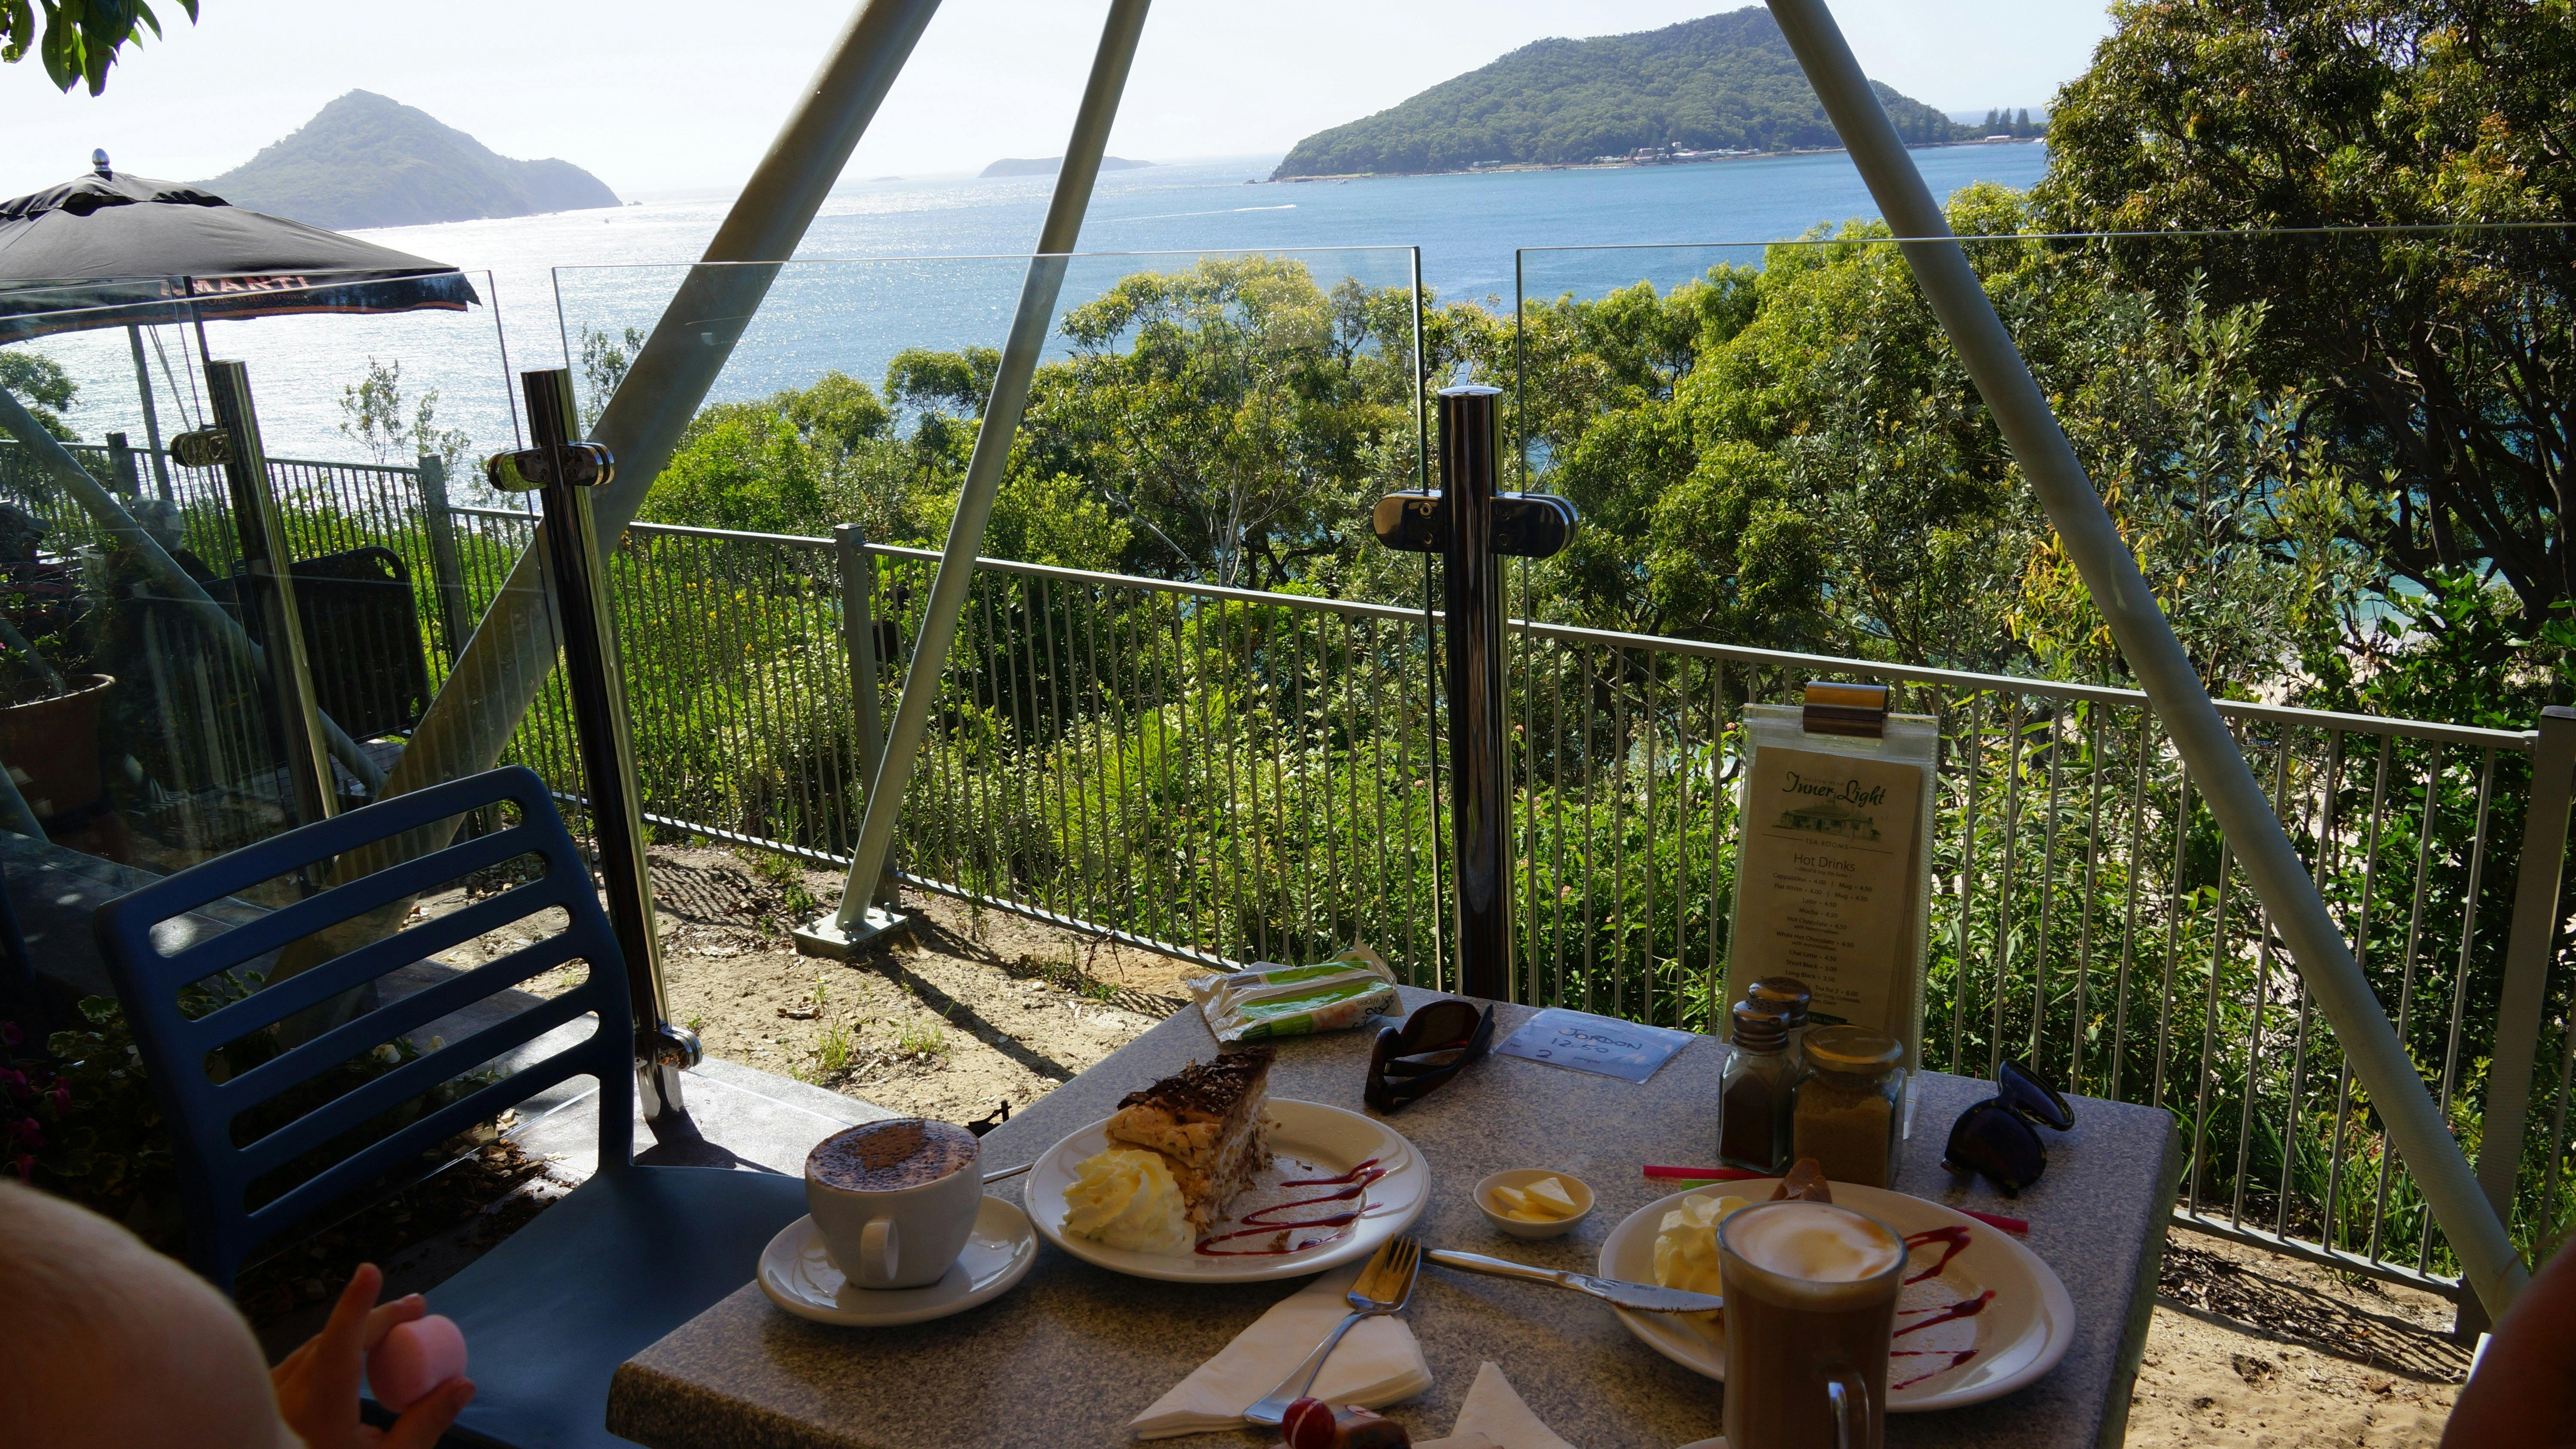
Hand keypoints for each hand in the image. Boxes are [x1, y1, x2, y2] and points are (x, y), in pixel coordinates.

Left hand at [269, 1263, 474, 1448]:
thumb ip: (426, 1423)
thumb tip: (464, 1383)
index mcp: (319, 1408)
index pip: (340, 1343)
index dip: (357, 1305)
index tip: (370, 1270)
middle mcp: (288, 1394)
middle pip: (334, 1339)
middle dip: (376, 1318)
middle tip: (417, 1309)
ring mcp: (269, 1397)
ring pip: (312, 1350)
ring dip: (351, 1333)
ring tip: (390, 1329)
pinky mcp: (263, 1402)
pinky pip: (296, 1365)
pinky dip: (326, 1353)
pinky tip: (346, 1361)